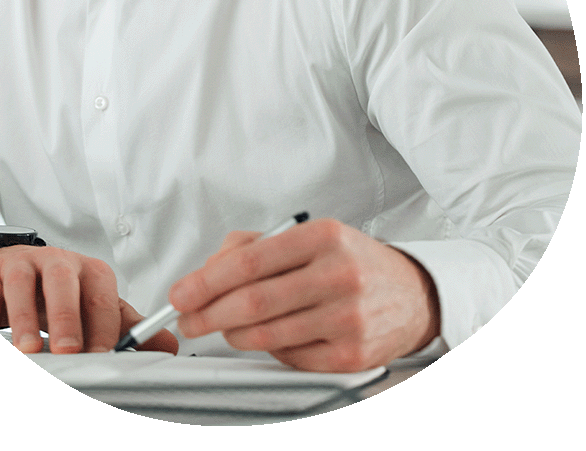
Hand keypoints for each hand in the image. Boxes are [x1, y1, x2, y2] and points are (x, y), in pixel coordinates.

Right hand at [0, 244, 178, 355]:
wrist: (13, 269)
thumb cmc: (59, 294)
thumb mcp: (94, 305)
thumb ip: (127, 326)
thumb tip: (170, 344)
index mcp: (89, 272)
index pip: (101, 296)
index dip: (103, 326)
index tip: (103, 354)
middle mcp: (57, 262)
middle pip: (62, 281)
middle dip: (66, 316)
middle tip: (69, 351)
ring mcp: (21, 264)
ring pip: (22, 283)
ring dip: (24, 318)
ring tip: (28, 350)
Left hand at [168, 219, 439, 371]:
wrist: (411, 293)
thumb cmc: (349, 261)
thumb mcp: (306, 236)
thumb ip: (251, 246)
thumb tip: (207, 270)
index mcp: (322, 236)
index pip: (249, 261)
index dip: (207, 281)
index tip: (182, 292)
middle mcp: (338, 274)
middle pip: (254, 301)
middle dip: (208, 313)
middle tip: (187, 318)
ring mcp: (348, 317)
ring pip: (267, 334)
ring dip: (231, 334)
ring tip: (219, 327)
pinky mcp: (353, 354)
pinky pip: (290, 357)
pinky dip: (267, 350)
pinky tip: (263, 337)